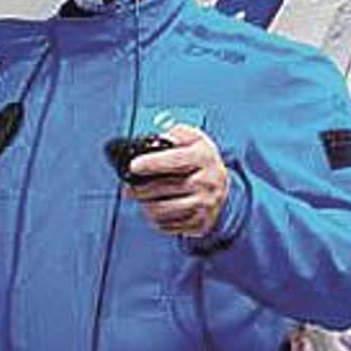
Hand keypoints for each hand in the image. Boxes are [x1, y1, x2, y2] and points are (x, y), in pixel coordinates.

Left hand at [127, 124, 229, 238]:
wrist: (222, 188)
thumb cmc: (202, 162)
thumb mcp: (195, 139)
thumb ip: (176, 131)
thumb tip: (160, 124)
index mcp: (203, 157)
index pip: (175, 160)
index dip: (151, 163)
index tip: (134, 165)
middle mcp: (206, 182)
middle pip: (162, 188)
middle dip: (138, 188)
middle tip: (128, 188)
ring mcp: (204, 205)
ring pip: (161, 209)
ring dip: (144, 205)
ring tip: (140, 199)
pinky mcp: (198, 223)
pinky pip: (167, 225)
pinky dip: (154, 219)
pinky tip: (154, 210)